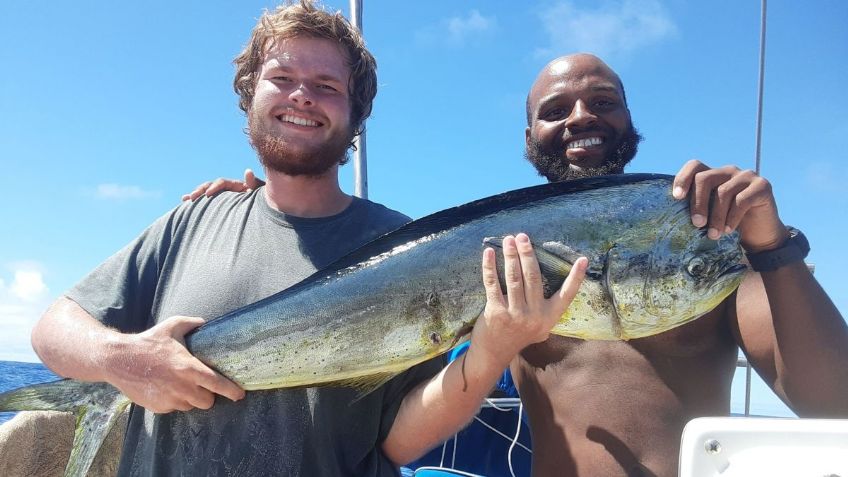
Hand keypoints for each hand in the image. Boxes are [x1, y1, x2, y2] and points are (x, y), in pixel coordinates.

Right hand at [104, 315, 244, 412]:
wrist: (118, 359)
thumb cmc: (148, 341)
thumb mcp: (172, 326)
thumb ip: (193, 323)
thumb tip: (206, 322)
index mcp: (189, 369)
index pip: (218, 384)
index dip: (232, 391)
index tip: (240, 395)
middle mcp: (182, 387)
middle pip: (207, 401)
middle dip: (207, 395)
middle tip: (200, 384)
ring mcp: (170, 399)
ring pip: (190, 406)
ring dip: (190, 398)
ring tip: (180, 384)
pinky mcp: (158, 407)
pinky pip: (174, 408)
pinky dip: (174, 401)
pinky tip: (165, 387)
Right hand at [181, 168, 264, 201]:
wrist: (270, 211)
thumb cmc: (267, 202)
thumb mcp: (262, 193)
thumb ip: (255, 184)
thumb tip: (247, 171)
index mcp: (237, 185)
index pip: (222, 183)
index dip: (214, 187)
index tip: (208, 195)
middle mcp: (229, 190)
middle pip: (211, 186)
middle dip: (200, 191)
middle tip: (191, 197)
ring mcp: (226, 198)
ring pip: (207, 194)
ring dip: (196, 195)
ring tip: (185, 199)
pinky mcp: (222, 206)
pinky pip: (209, 203)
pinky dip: (198, 203)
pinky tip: (185, 205)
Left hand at [471, 233, 586, 366]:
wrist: (494, 354)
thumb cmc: (519, 335)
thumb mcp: (540, 327)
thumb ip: (546, 308)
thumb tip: (553, 280)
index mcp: (549, 317)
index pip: (567, 295)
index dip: (576, 277)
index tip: (583, 259)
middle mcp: (535, 316)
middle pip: (533, 277)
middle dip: (528, 253)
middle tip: (523, 236)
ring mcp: (515, 314)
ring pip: (514, 278)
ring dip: (511, 255)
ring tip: (509, 240)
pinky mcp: (495, 312)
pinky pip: (492, 284)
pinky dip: (490, 266)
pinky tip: (488, 253)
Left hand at [672, 159, 787, 251]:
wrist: (759, 236)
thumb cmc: (727, 225)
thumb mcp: (709, 216)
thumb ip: (695, 209)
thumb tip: (669, 216)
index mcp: (713, 175)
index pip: (694, 166)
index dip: (683, 178)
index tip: (677, 197)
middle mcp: (728, 171)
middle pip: (705, 178)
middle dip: (698, 203)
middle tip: (696, 224)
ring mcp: (746, 176)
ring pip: (723, 192)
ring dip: (716, 217)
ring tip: (713, 235)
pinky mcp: (762, 186)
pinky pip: (742, 200)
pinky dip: (732, 217)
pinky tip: (728, 230)